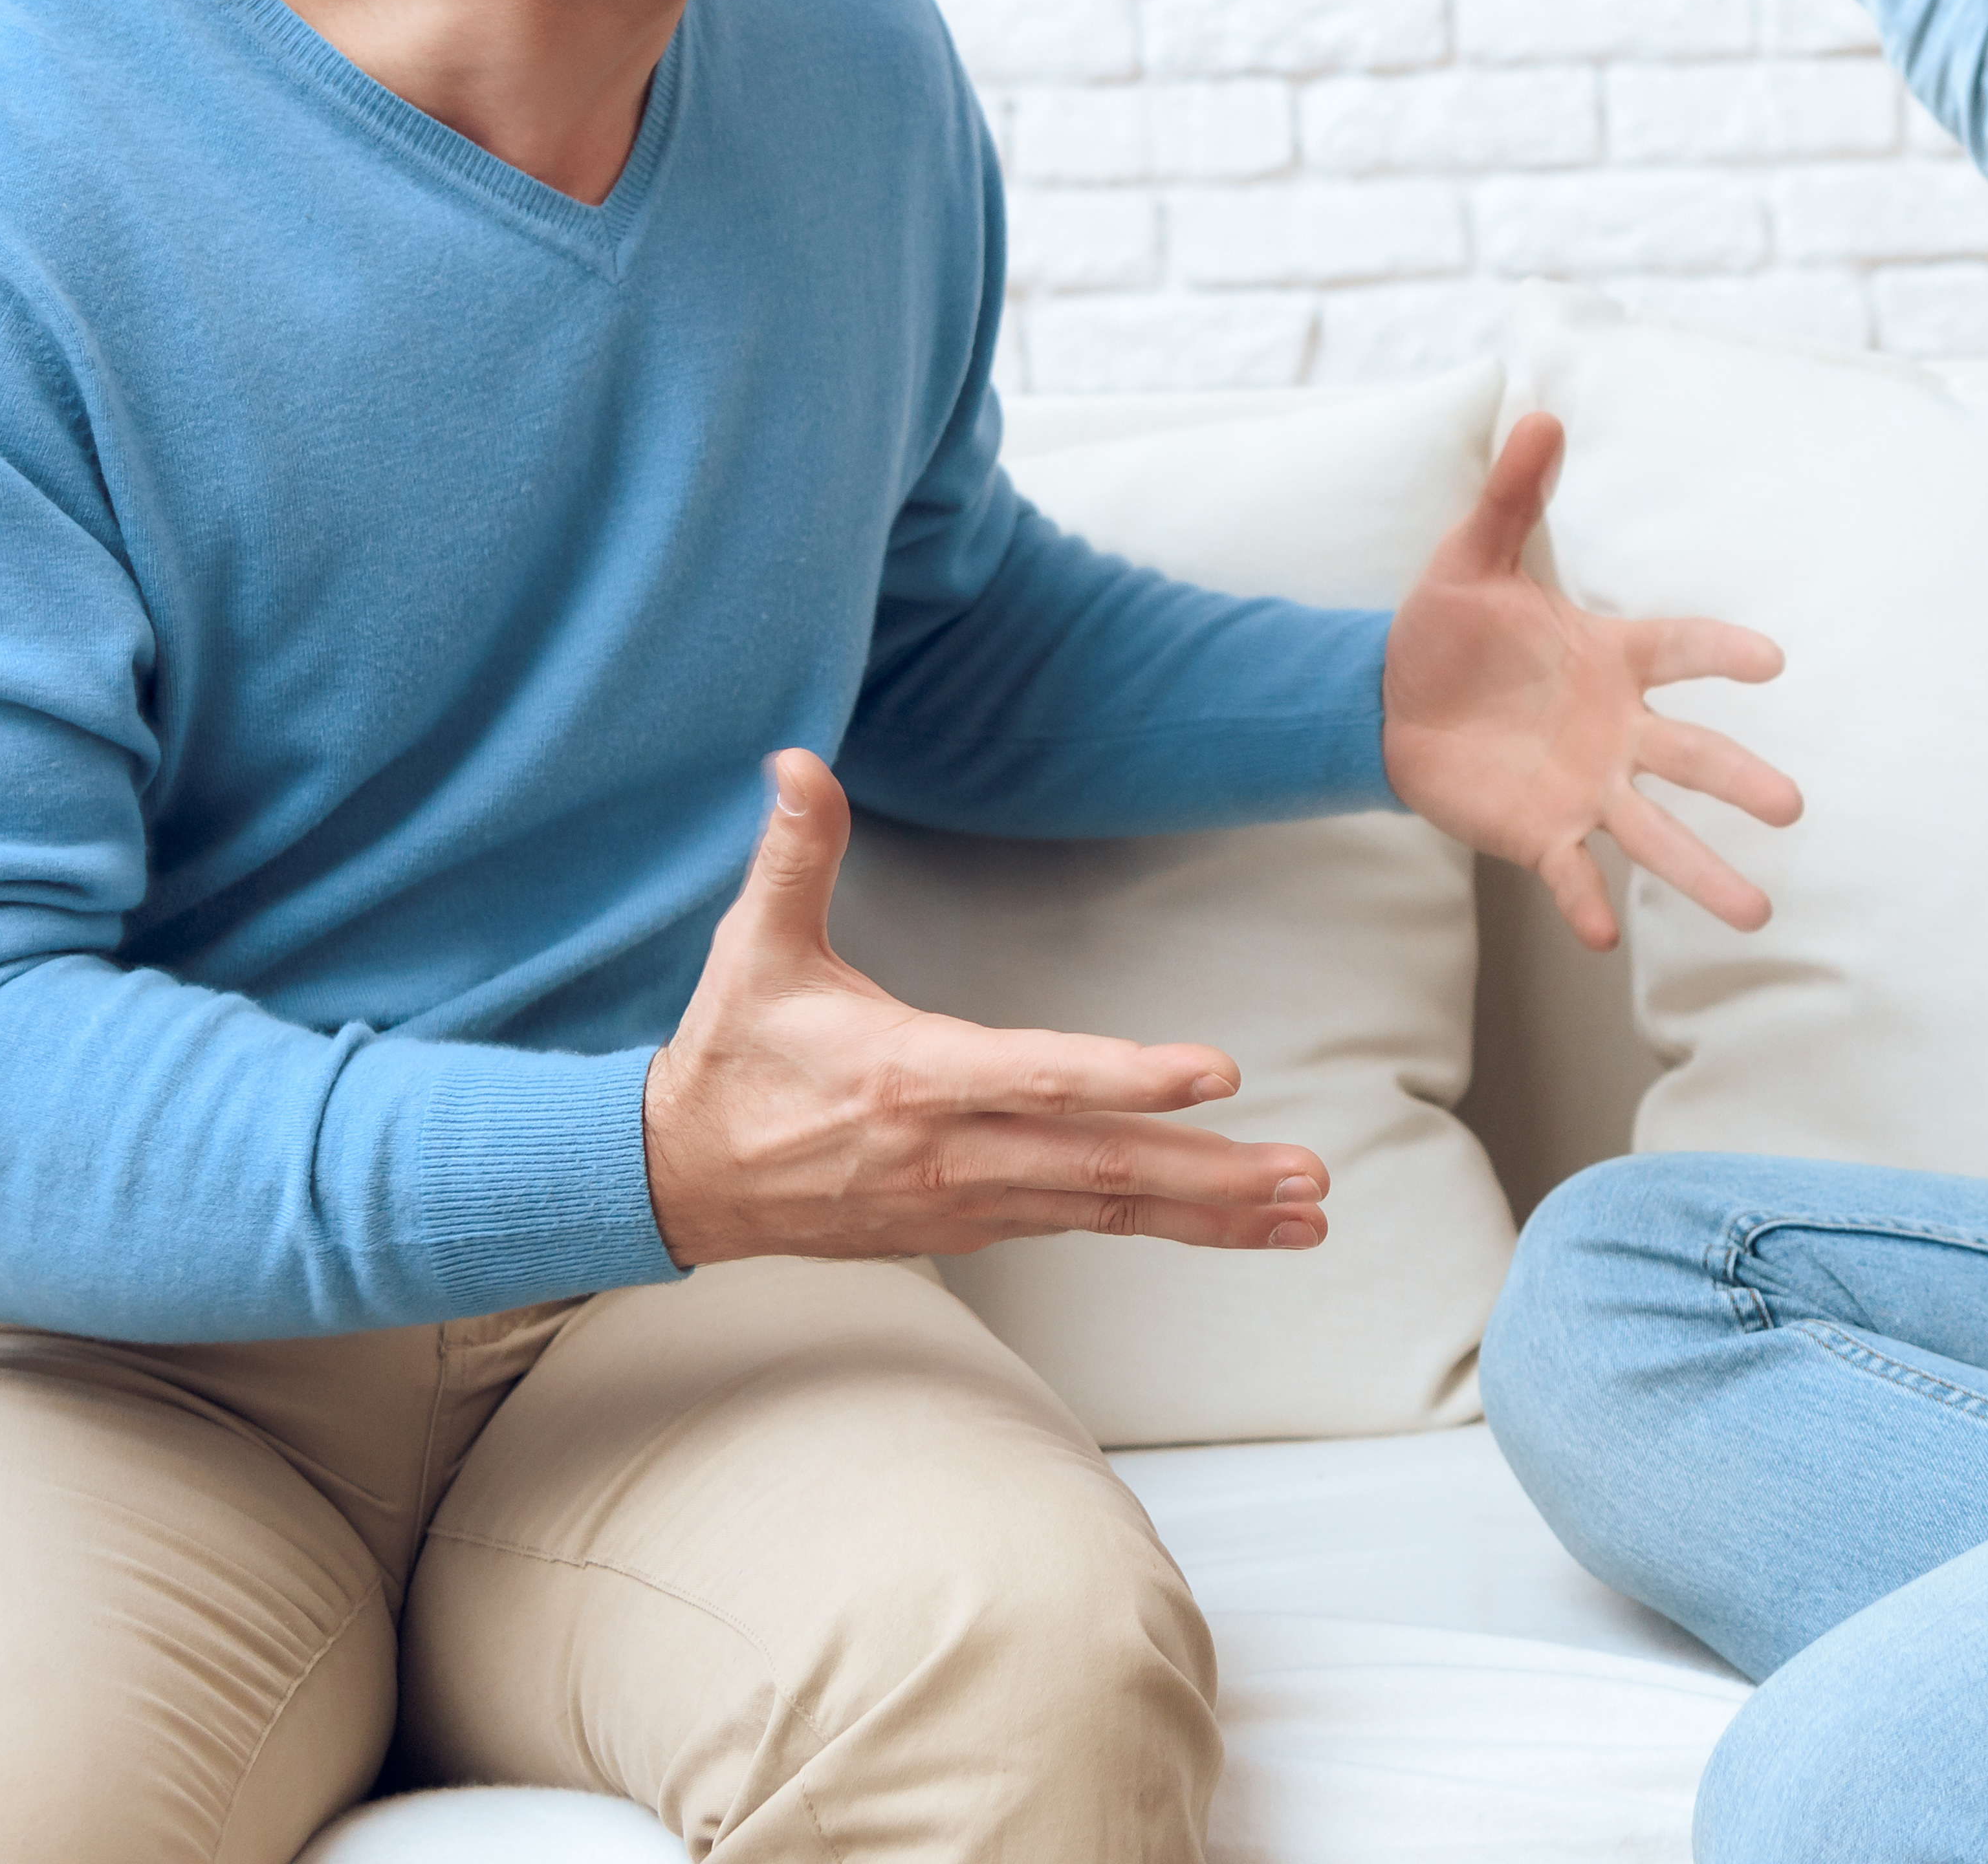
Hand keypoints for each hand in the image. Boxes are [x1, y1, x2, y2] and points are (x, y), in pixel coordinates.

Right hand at [641, 751, 1332, 1267]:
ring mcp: (964, 1201)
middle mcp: (950, 1152)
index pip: (1041, 1077)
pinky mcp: (968, 1225)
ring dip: (1209, 1213)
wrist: (677, 1178)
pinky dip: (1160, 1226)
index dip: (1131, 1076)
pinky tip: (1231, 1228)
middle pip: (1101, 1167)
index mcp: (912, 1077)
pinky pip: (1082, 1224)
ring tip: (1304, 1217)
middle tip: (1310, 1180)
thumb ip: (795, 853)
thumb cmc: (732, 1055)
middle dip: (1212, 1176)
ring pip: (1105, 1208)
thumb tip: (798, 758)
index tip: (1220, 1073)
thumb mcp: (753, 949)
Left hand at [1382, 412, 1803, 948]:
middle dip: (1741, 781)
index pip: (1680, 650)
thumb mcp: (1471, 556)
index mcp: (1609, 656)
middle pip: (1691, 757)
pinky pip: (1572, 873)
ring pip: (1655, 832)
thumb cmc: (1447, 626)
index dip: (1721, 654)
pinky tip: (1605, 938)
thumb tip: (1542, 416)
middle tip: (1792, 808)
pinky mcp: (1539, 832)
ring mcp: (1583, 787)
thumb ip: (1510, 497)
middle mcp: (1614, 729)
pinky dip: (1587, 903)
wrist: (1389, 698)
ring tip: (1755, 913)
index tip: (1770, 662)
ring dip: (1703, 872)